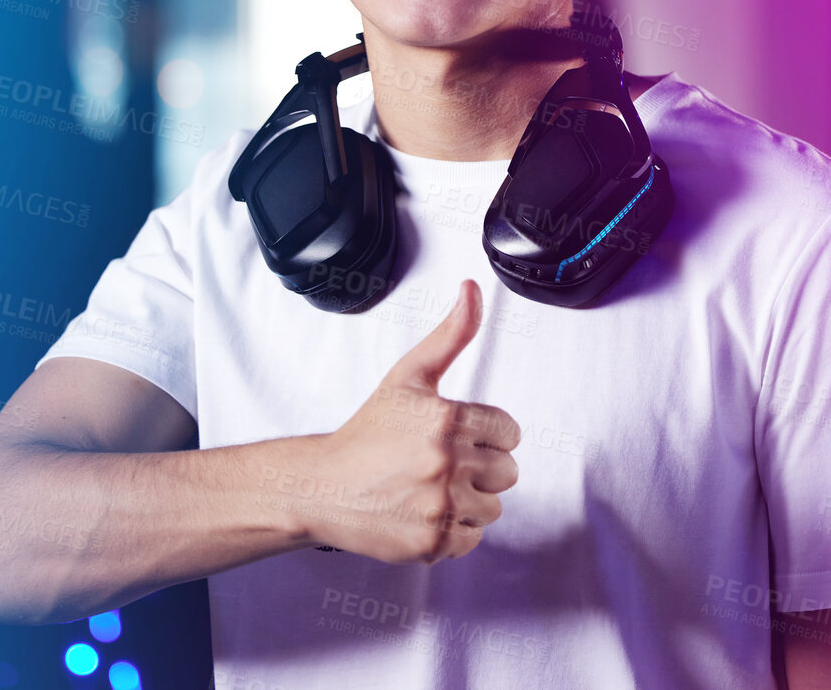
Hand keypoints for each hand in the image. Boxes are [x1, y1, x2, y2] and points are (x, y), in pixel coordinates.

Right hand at [297, 279, 520, 563]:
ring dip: (467, 501)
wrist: (320, 486)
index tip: (453, 437)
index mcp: (447, 419)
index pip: (509, 432)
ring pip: (492, 508)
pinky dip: (452, 532)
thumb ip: (451, 334)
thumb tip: (472, 289)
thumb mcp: (409, 376)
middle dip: (478, 468)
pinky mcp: (431, 541)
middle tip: (437, 464)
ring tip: (427, 488)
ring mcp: (439, 505)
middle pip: (506, 472)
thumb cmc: (367, 431)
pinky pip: (471, 539)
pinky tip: (422, 513)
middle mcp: (447, 463)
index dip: (484, 434)